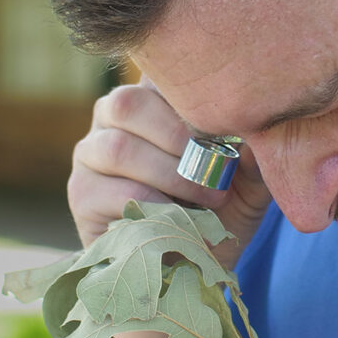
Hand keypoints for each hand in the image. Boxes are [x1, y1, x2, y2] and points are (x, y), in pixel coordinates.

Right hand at [67, 79, 270, 262]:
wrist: (194, 264)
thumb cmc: (220, 209)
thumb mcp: (248, 181)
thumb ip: (253, 156)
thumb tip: (254, 137)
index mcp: (152, 97)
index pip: (157, 73)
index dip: (186, 92)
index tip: (225, 119)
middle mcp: (112, 117)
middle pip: (127, 103)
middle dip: (178, 136)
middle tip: (216, 168)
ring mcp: (90, 154)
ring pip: (118, 149)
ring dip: (171, 175)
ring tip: (210, 197)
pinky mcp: (82, 195)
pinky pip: (116, 193)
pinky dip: (157, 206)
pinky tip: (182, 219)